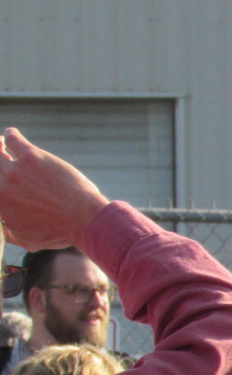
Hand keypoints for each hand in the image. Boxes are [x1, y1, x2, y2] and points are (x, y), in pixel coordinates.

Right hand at [0, 127, 109, 250]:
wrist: (81, 218)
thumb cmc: (59, 232)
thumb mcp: (30, 241)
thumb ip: (10, 234)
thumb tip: (2, 230)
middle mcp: (1, 188)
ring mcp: (14, 171)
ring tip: (1, 143)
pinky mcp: (31, 157)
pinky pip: (13, 140)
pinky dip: (10, 135)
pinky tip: (11, 134)